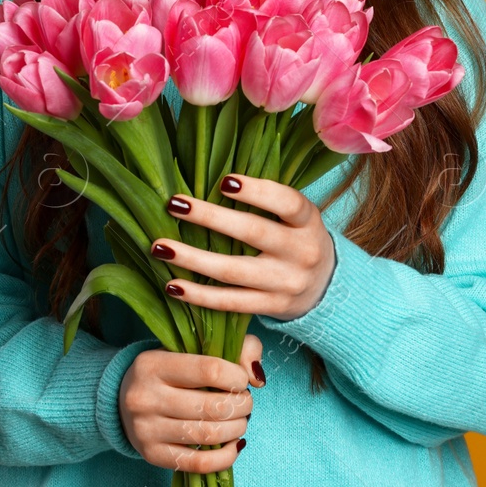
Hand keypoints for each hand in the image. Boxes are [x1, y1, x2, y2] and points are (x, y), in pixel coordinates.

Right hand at [119, 333, 262, 471]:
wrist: (123, 400)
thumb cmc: (168, 371)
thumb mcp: (191, 348)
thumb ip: (235, 347)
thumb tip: (256, 376)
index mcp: (153, 364)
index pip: (210, 370)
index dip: (237, 377)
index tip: (241, 379)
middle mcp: (145, 397)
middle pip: (213, 406)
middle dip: (242, 406)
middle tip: (245, 402)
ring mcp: (146, 429)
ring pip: (208, 435)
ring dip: (236, 429)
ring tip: (239, 420)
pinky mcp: (152, 455)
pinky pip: (198, 464)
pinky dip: (226, 457)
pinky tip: (234, 445)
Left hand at [155, 174, 336, 320]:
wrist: (325, 288)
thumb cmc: (296, 238)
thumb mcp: (296, 216)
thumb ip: (266, 201)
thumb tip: (209, 179)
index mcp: (308, 222)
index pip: (287, 202)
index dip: (257, 191)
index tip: (223, 181)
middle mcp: (301, 252)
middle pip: (253, 233)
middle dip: (211, 218)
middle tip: (175, 204)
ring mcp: (286, 284)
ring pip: (234, 271)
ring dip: (193, 259)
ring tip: (160, 247)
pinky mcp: (271, 307)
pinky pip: (230, 303)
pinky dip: (199, 296)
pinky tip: (172, 285)